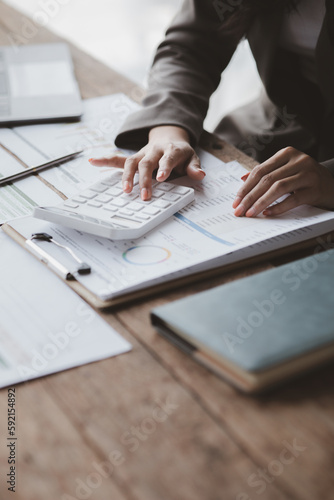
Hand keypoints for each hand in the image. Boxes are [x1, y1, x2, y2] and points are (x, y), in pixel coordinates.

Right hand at [89, 125, 204, 199]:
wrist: (169, 137)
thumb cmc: (180, 153)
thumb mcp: (192, 158)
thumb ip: (194, 167)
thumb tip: (200, 175)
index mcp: (171, 150)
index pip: (168, 157)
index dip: (165, 166)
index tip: (161, 178)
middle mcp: (154, 150)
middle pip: (147, 163)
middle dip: (144, 179)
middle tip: (144, 195)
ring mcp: (142, 154)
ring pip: (131, 162)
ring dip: (126, 176)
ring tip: (125, 190)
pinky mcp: (133, 158)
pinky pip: (118, 158)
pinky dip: (105, 159)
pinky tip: (93, 161)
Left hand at [232, 146, 333, 216]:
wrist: (333, 185)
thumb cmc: (305, 178)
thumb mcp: (287, 170)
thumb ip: (267, 173)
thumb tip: (243, 180)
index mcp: (287, 153)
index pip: (260, 170)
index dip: (245, 187)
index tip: (235, 201)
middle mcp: (298, 160)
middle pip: (267, 179)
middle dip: (249, 197)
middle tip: (238, 211)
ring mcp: (308, 174)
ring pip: (278, 188)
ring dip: (261, 202)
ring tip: (250, 213)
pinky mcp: (315, 189)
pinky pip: (292, 199)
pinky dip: (278, 207)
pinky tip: (267, 214)